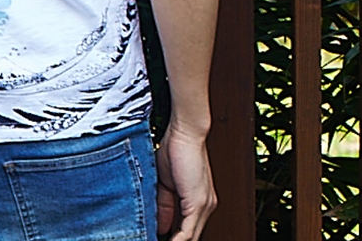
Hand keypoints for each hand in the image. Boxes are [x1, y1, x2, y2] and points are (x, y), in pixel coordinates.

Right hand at [155, 125, 216, 240]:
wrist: (186, 131)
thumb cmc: (177, 148)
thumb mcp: (165, 182)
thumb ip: (164, 205)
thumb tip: (161, 226)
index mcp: (199, 202)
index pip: (187, 231)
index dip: (174, 238)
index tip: (157, 237)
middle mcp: (206, 207)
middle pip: (191, 238)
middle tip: (155, 240)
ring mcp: (204, 206)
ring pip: (191, 238)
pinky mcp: (198, 203)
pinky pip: (188, 233)